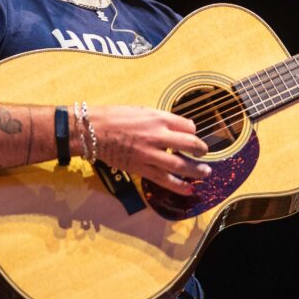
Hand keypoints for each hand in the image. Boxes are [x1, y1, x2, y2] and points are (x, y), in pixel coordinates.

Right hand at [90, 106, 210, 194]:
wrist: (93, 130)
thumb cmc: (116, 117)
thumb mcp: (143, 110)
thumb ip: (161, 119)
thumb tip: (179, 127)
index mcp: (159, 118)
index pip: (188, 126)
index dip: (193, 131)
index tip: (193, 135)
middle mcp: (158, 135)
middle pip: (190, 144)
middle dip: (201, 150)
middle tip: (204, 153)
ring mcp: (150, 154)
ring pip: (181, 165)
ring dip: (197, 170)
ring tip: (205, 172)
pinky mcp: (141, 168)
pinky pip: (164, 179)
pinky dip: (179, 185)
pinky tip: (189, 188)